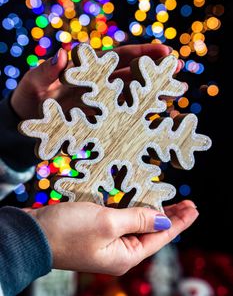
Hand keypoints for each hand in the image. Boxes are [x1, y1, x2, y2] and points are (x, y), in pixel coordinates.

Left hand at [11, 44, 171, 119]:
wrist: (29, 121)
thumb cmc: (30, 96)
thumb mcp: (34, 82)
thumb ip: (47, 70)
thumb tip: (62, 53)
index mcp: (89, 69)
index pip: (118, 56)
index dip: (141, 53)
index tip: (164, 50)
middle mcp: (101, 84)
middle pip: (133, 75)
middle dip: (155, 70)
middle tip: (178, 68)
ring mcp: (103, 104)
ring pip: (132, 96)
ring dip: (153, 94)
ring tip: (176, 92)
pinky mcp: (101, 122)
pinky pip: (123, 119)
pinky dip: (139, 117)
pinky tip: (155, 118)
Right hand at [27, 200, 197, 274]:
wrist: (33, 234)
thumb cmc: (68, 231)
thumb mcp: (108, 222)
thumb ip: (137, 218)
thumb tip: (162, 218)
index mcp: (125, 255)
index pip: (161, 236)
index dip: (180, 221)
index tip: (194, 208)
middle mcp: (118, 250)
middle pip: (151, 230)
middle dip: (170, 215)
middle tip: (187, 201)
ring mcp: (106, 240)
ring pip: (137, 223)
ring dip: (151, 210)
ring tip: (169, 199)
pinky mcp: (95, 229)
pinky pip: (121, 218)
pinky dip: (132, 207)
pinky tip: (139, 199)